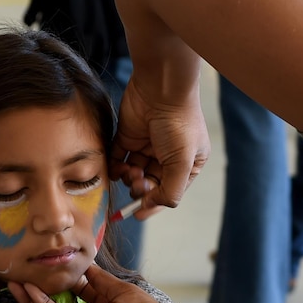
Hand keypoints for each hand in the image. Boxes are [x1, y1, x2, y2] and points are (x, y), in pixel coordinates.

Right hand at [8, 264, 186, 302]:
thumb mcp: (122, 290)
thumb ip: (99, 279)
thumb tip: (83, 263)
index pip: (78, 288)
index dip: (62, 276)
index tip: (47, 260)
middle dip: (39, 289)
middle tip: (21, 272)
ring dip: (32, 299)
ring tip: (14, 282)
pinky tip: (30, 292)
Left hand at [108, 75, 210, 213]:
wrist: (161, 88)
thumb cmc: (178, 124)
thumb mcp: (182, 162)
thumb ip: (172, 190)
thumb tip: (157, 206)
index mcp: (187, 164)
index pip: (169, 192)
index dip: (153, 204)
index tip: (137, 213)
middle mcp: (168, 157)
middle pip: (150, 185)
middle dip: (141, 189)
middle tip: (137, 182)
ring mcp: (147, 147)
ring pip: (133, 174)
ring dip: (129, 178)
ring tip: (130, 170)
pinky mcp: (128, 136)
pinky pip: (117, 158)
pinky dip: (114, 167)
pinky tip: (115, 168)